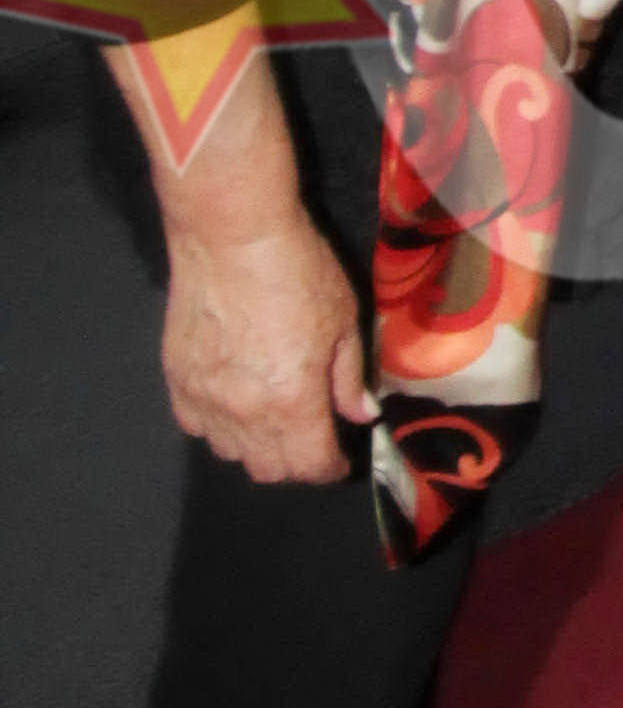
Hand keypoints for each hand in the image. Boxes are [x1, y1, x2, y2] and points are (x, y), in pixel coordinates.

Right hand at [161, 214, 375, 485]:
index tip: (340, 458)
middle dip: (296, 462)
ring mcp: (204, 399)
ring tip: (274, 418)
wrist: (232, 237)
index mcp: (293, 402)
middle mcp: (244, 413)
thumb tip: (361, 414)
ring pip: (230, 453)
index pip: (310, 465)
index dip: (330, 467)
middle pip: (268, 470)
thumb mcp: (343, 321)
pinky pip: (196, 426)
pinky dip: (218, 426)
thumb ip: (349, 377)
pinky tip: (235, 400)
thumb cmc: (298, 271)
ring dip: (256, 446)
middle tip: (312, 437)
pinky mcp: (177, 380)